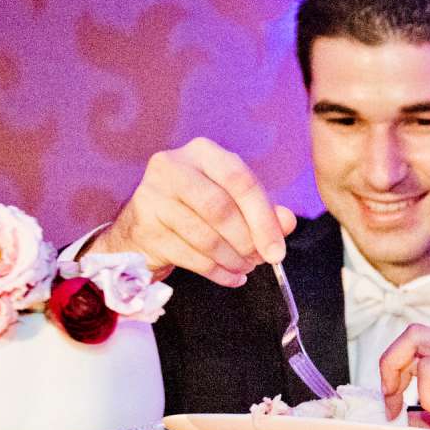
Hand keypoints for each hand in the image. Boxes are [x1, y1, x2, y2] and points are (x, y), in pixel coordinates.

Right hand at [93, 137, 296, 286]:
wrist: (142, 227)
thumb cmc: (194, 209)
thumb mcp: (232, 201)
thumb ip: (263, 210)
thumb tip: (287, 222)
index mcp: (201, 152)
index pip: (240, 180)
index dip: (263, 219)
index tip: (278, 250)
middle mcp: (172, 167)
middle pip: (220, 209)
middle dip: (247, 241)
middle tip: (259, 260)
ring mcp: (153, 197)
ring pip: (205, 236)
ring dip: (232, 259)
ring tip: (244, 268)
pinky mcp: (145, 228)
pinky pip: (190, 257)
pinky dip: (217, 272)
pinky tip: (230, 277)